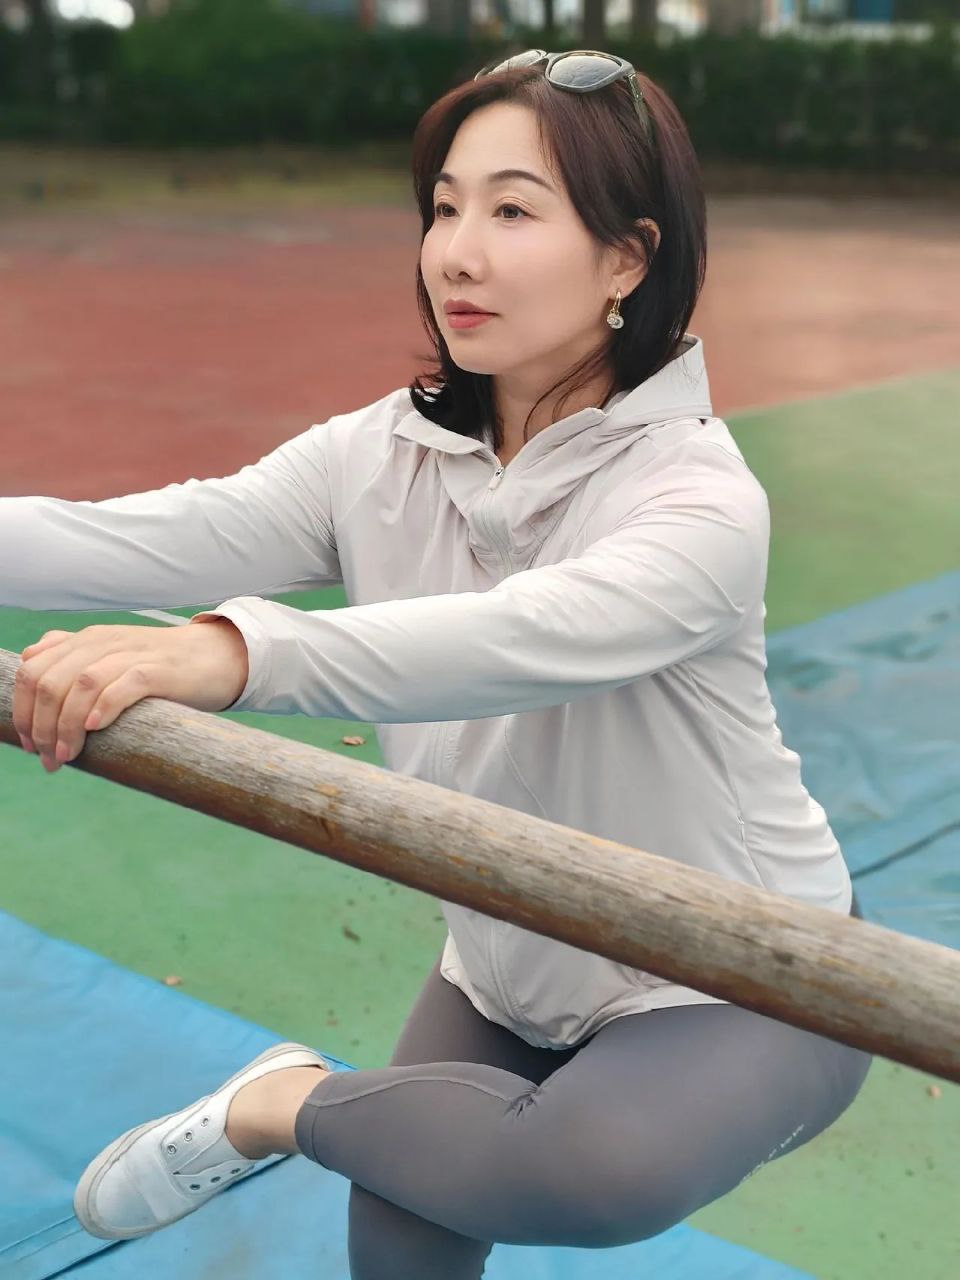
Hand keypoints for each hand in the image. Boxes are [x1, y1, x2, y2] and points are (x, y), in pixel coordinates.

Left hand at [13, 619, 248, 772]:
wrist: (216, 656)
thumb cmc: (161, 665)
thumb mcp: (111, 653)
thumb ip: (71, 653)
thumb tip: (29, 660)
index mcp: (85, 640)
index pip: (32, 671)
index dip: (22, 711)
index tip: (30, 745)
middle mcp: (103, 642)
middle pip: (50, 682)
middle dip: (41, 726)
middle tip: (48, 758)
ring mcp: (131, 654)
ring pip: (81, 685)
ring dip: (67, 725)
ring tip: (67, 755)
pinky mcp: (159, 670)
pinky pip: (124, 685)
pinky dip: (103, 707)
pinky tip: (95, 728)